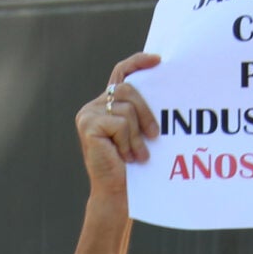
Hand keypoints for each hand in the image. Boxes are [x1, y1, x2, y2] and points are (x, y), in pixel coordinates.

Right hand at [77, 52, 160, 201]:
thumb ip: (142, 110)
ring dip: (137, 135)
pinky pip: (119, 123)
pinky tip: (124, 157)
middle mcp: (94, 106)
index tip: (158, 60)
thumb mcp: (140, 132)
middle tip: (155, 135)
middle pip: (127, 88)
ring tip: (137, 155)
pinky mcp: (87, 125)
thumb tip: (164, 87)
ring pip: (126, 108)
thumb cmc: (133, 166)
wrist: (117, 193)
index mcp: (107, 104)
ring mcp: (88, 114)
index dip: (138, 62)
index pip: (121, 73)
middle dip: (146, 111)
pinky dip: (127, 142)